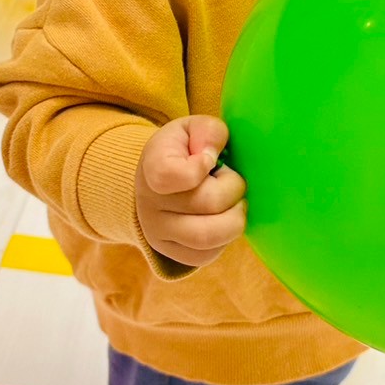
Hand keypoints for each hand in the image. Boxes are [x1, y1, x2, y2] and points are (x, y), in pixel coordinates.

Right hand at [134, 116, 246, 267]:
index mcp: (152, 167)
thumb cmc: (182, 151)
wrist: (157, 181)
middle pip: (207, 204)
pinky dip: (225, 239)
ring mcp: (158, 233)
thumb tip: (211, 155)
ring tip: (234, 204)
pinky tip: (223, 220)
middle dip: (233, 188)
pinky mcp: (172, 254)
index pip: (170, 175)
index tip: (209, 160)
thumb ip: (208, 131)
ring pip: (208, 237)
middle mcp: (149, 203)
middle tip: (231, 179)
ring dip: (235, 218)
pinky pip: (208, 255)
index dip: (199, 167)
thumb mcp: (192, 129)